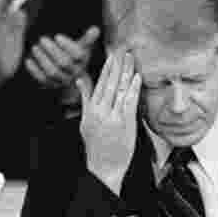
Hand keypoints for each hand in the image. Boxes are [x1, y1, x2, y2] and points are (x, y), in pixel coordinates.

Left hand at [25, 26, 100, 91]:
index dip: (68, 46)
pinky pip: (42, 79)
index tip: (57, 36)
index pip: (78, 55)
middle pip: (64, 63)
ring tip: (34, 47)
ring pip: (52, 72)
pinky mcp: (51, 85)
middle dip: (52, 50)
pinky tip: (28, 60)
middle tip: (42, 39)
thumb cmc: (73, 57)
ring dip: (42, 59)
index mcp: (82, 61)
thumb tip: (96, 29)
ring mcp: (62, 80)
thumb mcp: (81, 47)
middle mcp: (74, 73)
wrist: (68, 76)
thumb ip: (87, 39)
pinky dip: (34, 70)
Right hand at [79, 49, 141, 194]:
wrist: (103, 166)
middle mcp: (101, 111)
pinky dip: (133, 89)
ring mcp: (113, 117)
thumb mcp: (85, 120)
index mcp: (91, 110)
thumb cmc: (95, 145)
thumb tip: (81, 79)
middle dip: (117, 65)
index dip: (107, 68)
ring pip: (120, 90)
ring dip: (126, 72)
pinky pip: (129, 102)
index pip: (99, 83)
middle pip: (110, 83)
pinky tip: (136, 77)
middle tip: (123, 50)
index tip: (112, 54)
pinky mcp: (125, 124)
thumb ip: (85, 98)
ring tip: (131, 58)